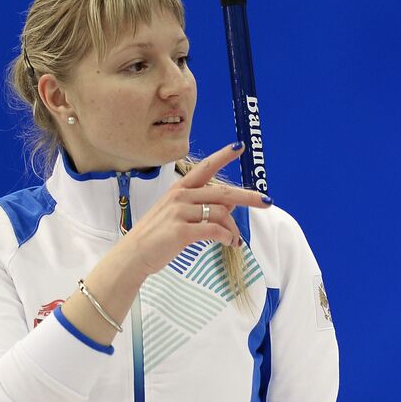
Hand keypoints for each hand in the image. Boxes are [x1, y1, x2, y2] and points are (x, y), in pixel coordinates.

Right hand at [118, 143, 269, 276]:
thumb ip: (203, 206)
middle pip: (222, 193)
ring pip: (221, 214)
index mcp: (179, 189)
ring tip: (235, 241)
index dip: (222, 156)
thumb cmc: (158, 235)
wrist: (133, 255)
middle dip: (248, 197)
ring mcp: (179, 212)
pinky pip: (214, 231)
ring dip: (233, 229)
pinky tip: (228, 243)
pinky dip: (226, 237)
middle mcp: (180, 196)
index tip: (239, 146)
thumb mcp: (179, 215)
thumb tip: (231, 203)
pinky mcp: (181, 231)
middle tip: (267, 201)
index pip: (204, 168)